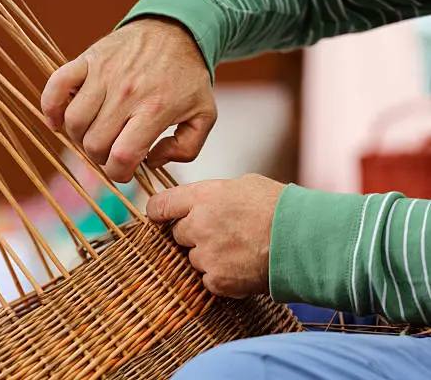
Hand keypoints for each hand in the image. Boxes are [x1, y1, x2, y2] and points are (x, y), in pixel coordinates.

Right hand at [41, 17, 216, 182]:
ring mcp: (103, 75)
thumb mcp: (204, 115)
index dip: (119, 173)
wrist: (175, 28)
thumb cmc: (188, 76)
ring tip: (95, 134)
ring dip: (79, 138)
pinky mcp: (87, 60)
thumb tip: (153, 161)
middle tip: (113, 150)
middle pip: (94, 144)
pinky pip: (56, 87)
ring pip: (74, 123)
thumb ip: (187, 148)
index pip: (121, 157)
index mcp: (154, 110)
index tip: (125, 170)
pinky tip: (59, 120)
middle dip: (101, 158)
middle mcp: (126, 93)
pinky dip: (51, 108)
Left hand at [146, 174, 285, 297]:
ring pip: (193, 259)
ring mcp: (207, 255)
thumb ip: (213, 194)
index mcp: (202, 197)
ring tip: (239, 249)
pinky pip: (208, 280)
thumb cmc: (280, 207)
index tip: (160, 216)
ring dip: (209, 256)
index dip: (159, 211)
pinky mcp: (218, 280)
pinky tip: (242, 265)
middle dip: (193, 235)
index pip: (160, 205)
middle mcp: (198, 225)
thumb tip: (200, 201)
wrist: (306, 239)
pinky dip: (222, 276)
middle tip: (221, 232)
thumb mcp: (243, 185)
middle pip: (177, 234)